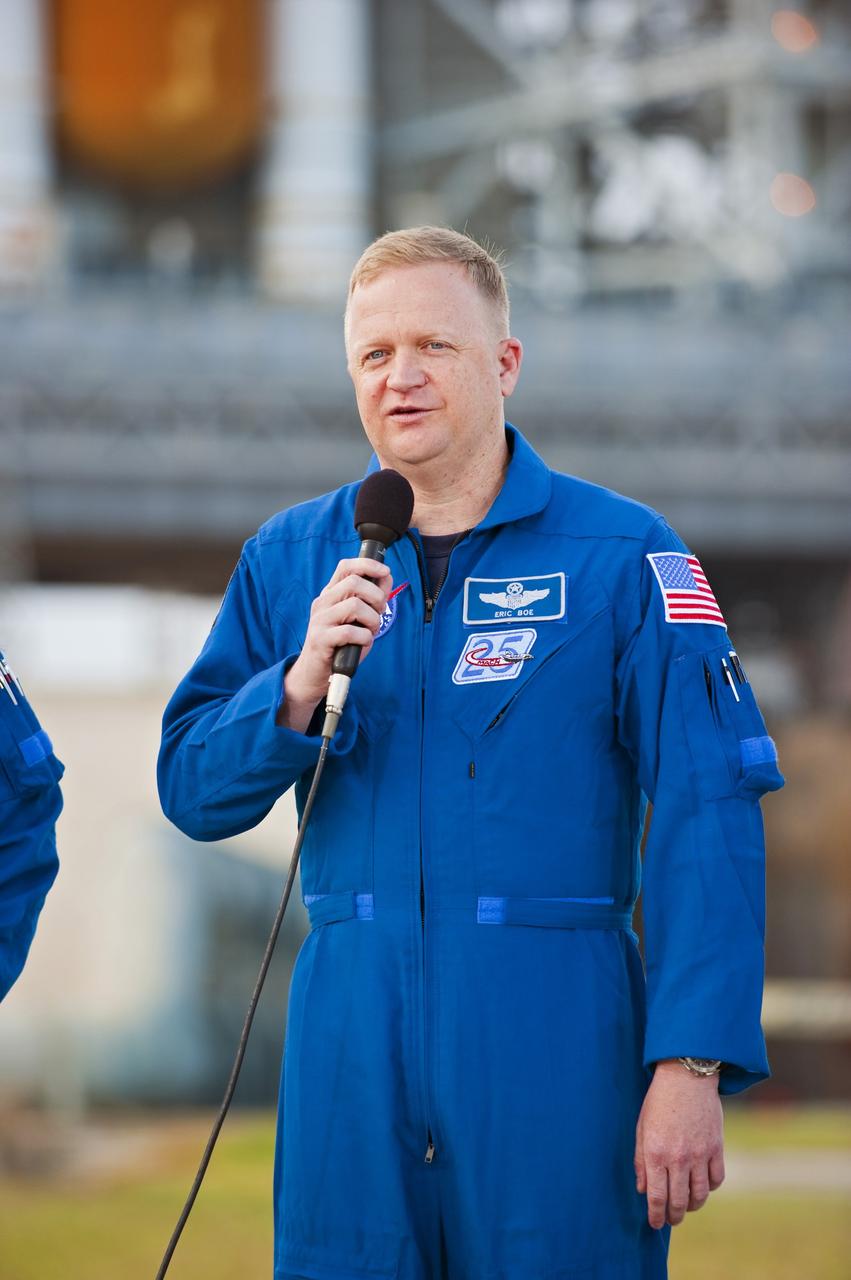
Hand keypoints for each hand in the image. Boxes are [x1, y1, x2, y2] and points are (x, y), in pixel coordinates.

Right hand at [277, 557, 392, 731]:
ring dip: (372, 619)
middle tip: (378, 613)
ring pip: (354, 605)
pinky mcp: (320, 639)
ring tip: (370, 631)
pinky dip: (364, 637)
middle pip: (354, 582)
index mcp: (330, 594)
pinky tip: (361, 643)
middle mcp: (323, 603)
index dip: (368, 564)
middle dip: (376, 596)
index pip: (346, 566)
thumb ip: (371, 599)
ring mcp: (319, 620)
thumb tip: (386, 577)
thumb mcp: (358, 619)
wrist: (314, 674)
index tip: (385, 571)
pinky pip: (349, 631)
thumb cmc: (340, 646)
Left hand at [634, 1060, 724, 1228]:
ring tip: (686, 1206)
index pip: (657, 1197)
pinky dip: (709, 1188)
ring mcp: (700, 1154)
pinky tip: (701, 1186)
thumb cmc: (659, 1101)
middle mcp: (678, 1158)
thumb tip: (643, 1190)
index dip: (655, 1216)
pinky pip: (716, 1179)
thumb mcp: (642, 1127)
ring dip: (692, 1206)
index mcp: (656, 1153)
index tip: (655, 1224)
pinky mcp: (716, 1148)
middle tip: (671, 1219)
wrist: (686, 1077)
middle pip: (679, 1201)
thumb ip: (641, 1161)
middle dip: (674, 1216)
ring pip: (699, 1195)